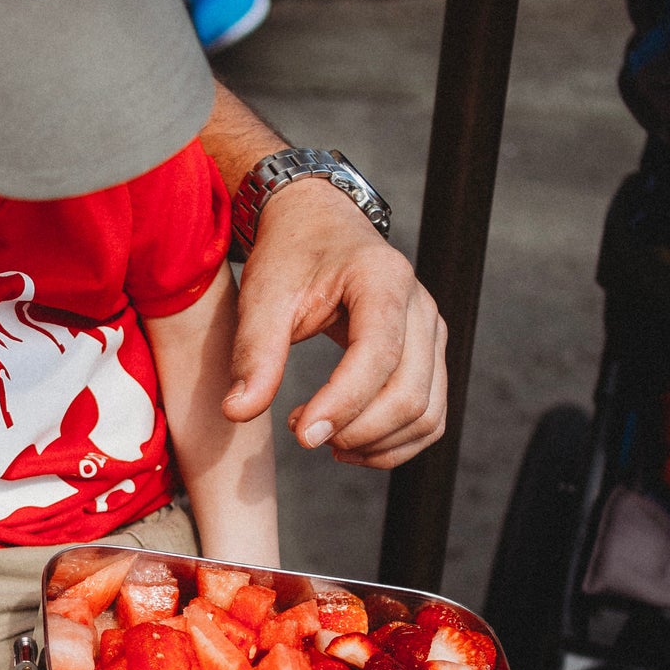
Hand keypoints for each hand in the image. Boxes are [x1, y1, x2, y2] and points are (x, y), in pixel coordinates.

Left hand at [222, 179, 447, 468]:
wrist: (318, 224)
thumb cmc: (289, 256)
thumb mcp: (262, 294)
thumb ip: (253, 352)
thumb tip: (237, 412)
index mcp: (382, 279)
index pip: (378, 355)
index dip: (343, 403)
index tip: (300, 435)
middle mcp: (420, 306)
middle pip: (410, 393)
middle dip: (357, 430)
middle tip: (301, 434)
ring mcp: (432, 332)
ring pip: (427, 413)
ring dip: (377, 444)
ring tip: (320, 439)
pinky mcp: (429, 355)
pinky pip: (430, 415)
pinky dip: (395, 442)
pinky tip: (348, 443)